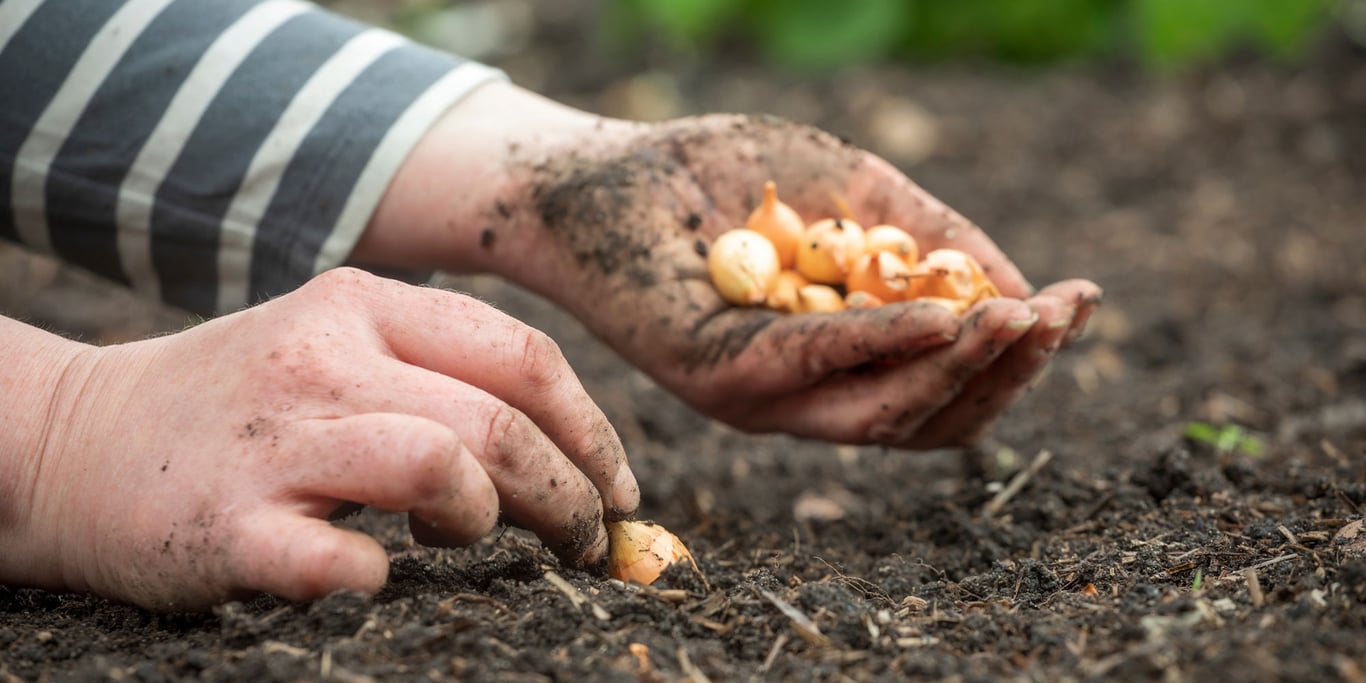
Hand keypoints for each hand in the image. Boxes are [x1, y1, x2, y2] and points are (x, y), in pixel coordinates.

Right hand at [0, 268, 637, 609]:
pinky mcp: (226, 526)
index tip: (619, 486)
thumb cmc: (244, 405)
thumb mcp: (336, 349)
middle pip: (499, 421)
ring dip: (487, 518)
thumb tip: (574, 453)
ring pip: (442, 466)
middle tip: (582, 539)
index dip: (593, 428)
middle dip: (569, 492)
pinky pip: (337, 559)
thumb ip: (440, 378)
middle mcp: (321, 360)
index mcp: (362, 307)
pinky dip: (378, 574)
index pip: (521, 355)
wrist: (76, 440)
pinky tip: (373, 570)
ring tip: (464, 534)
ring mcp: (273, 442)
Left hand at [491, 114, 1100, 447]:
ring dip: (962, 370)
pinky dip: (883, 346)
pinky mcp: (718, 378)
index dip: (1021, 352)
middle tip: (1060, 315)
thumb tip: (1022, 287)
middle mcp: (810, 393)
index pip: (948, 385)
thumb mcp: (851, 192)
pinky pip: (813, 371)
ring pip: (888, 417)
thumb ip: (927, 239)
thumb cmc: (722, 176)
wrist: (603, 175)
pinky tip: (940, 315)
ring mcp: (765, 395)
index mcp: (845, 359)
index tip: (1083, 300)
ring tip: (1018, 317)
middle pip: (934, 418)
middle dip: (1008, 370)